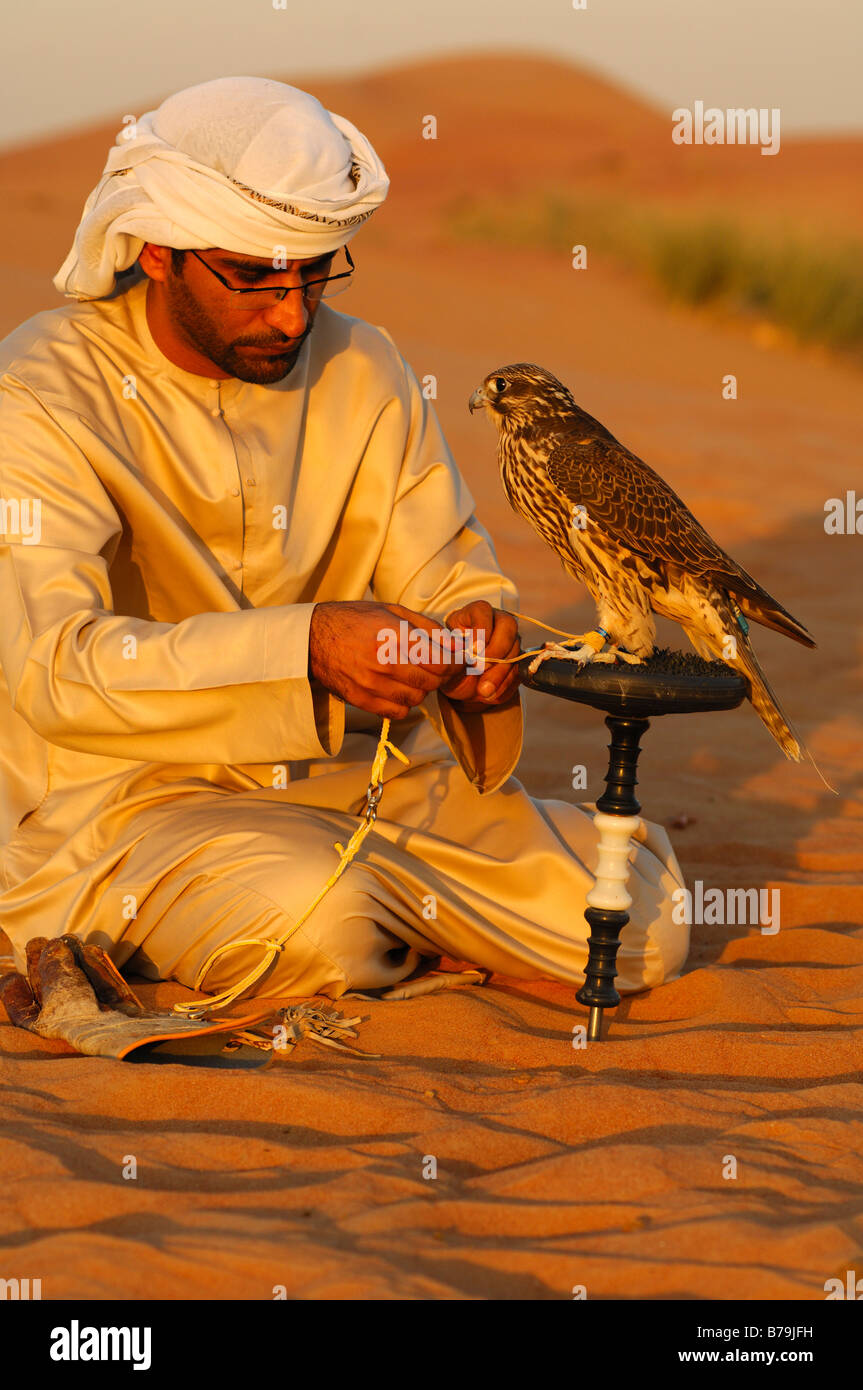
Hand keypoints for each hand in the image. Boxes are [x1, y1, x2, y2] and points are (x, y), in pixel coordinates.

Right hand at [309, 601, 457, 719]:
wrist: (313, 638)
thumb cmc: (356, 620)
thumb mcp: (393, 611)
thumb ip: (429, 628)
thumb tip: (457, 646)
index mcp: (394, 636)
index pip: (441, 662)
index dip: (455, 663)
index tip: (456, 660)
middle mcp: (384, 663)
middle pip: (431, 682)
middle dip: (440, 676)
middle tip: (435, 667)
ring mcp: (371, 685)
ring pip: (417, 699)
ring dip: (421, 689)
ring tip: (412, 675)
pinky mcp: (361, 700)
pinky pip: (398, 712)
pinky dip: (403, 704)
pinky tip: (397, 688)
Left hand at [438, 601, 520, 710]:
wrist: (457, 680)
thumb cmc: (448, 660)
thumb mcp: (445, 655)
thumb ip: (454, 653)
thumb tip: (469, 655)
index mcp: (474, 614)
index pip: (483, 611)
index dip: (481, 629)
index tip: (472, 649)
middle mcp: (496, 623)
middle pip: (508, 626)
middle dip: (496, 650)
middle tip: (480, 668)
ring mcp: (510, 641)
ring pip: (515, 651)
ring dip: (500, 673)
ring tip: (483, 690)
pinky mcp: (517, 661)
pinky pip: (518, 672)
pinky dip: (505, 686)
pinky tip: (490, 695)